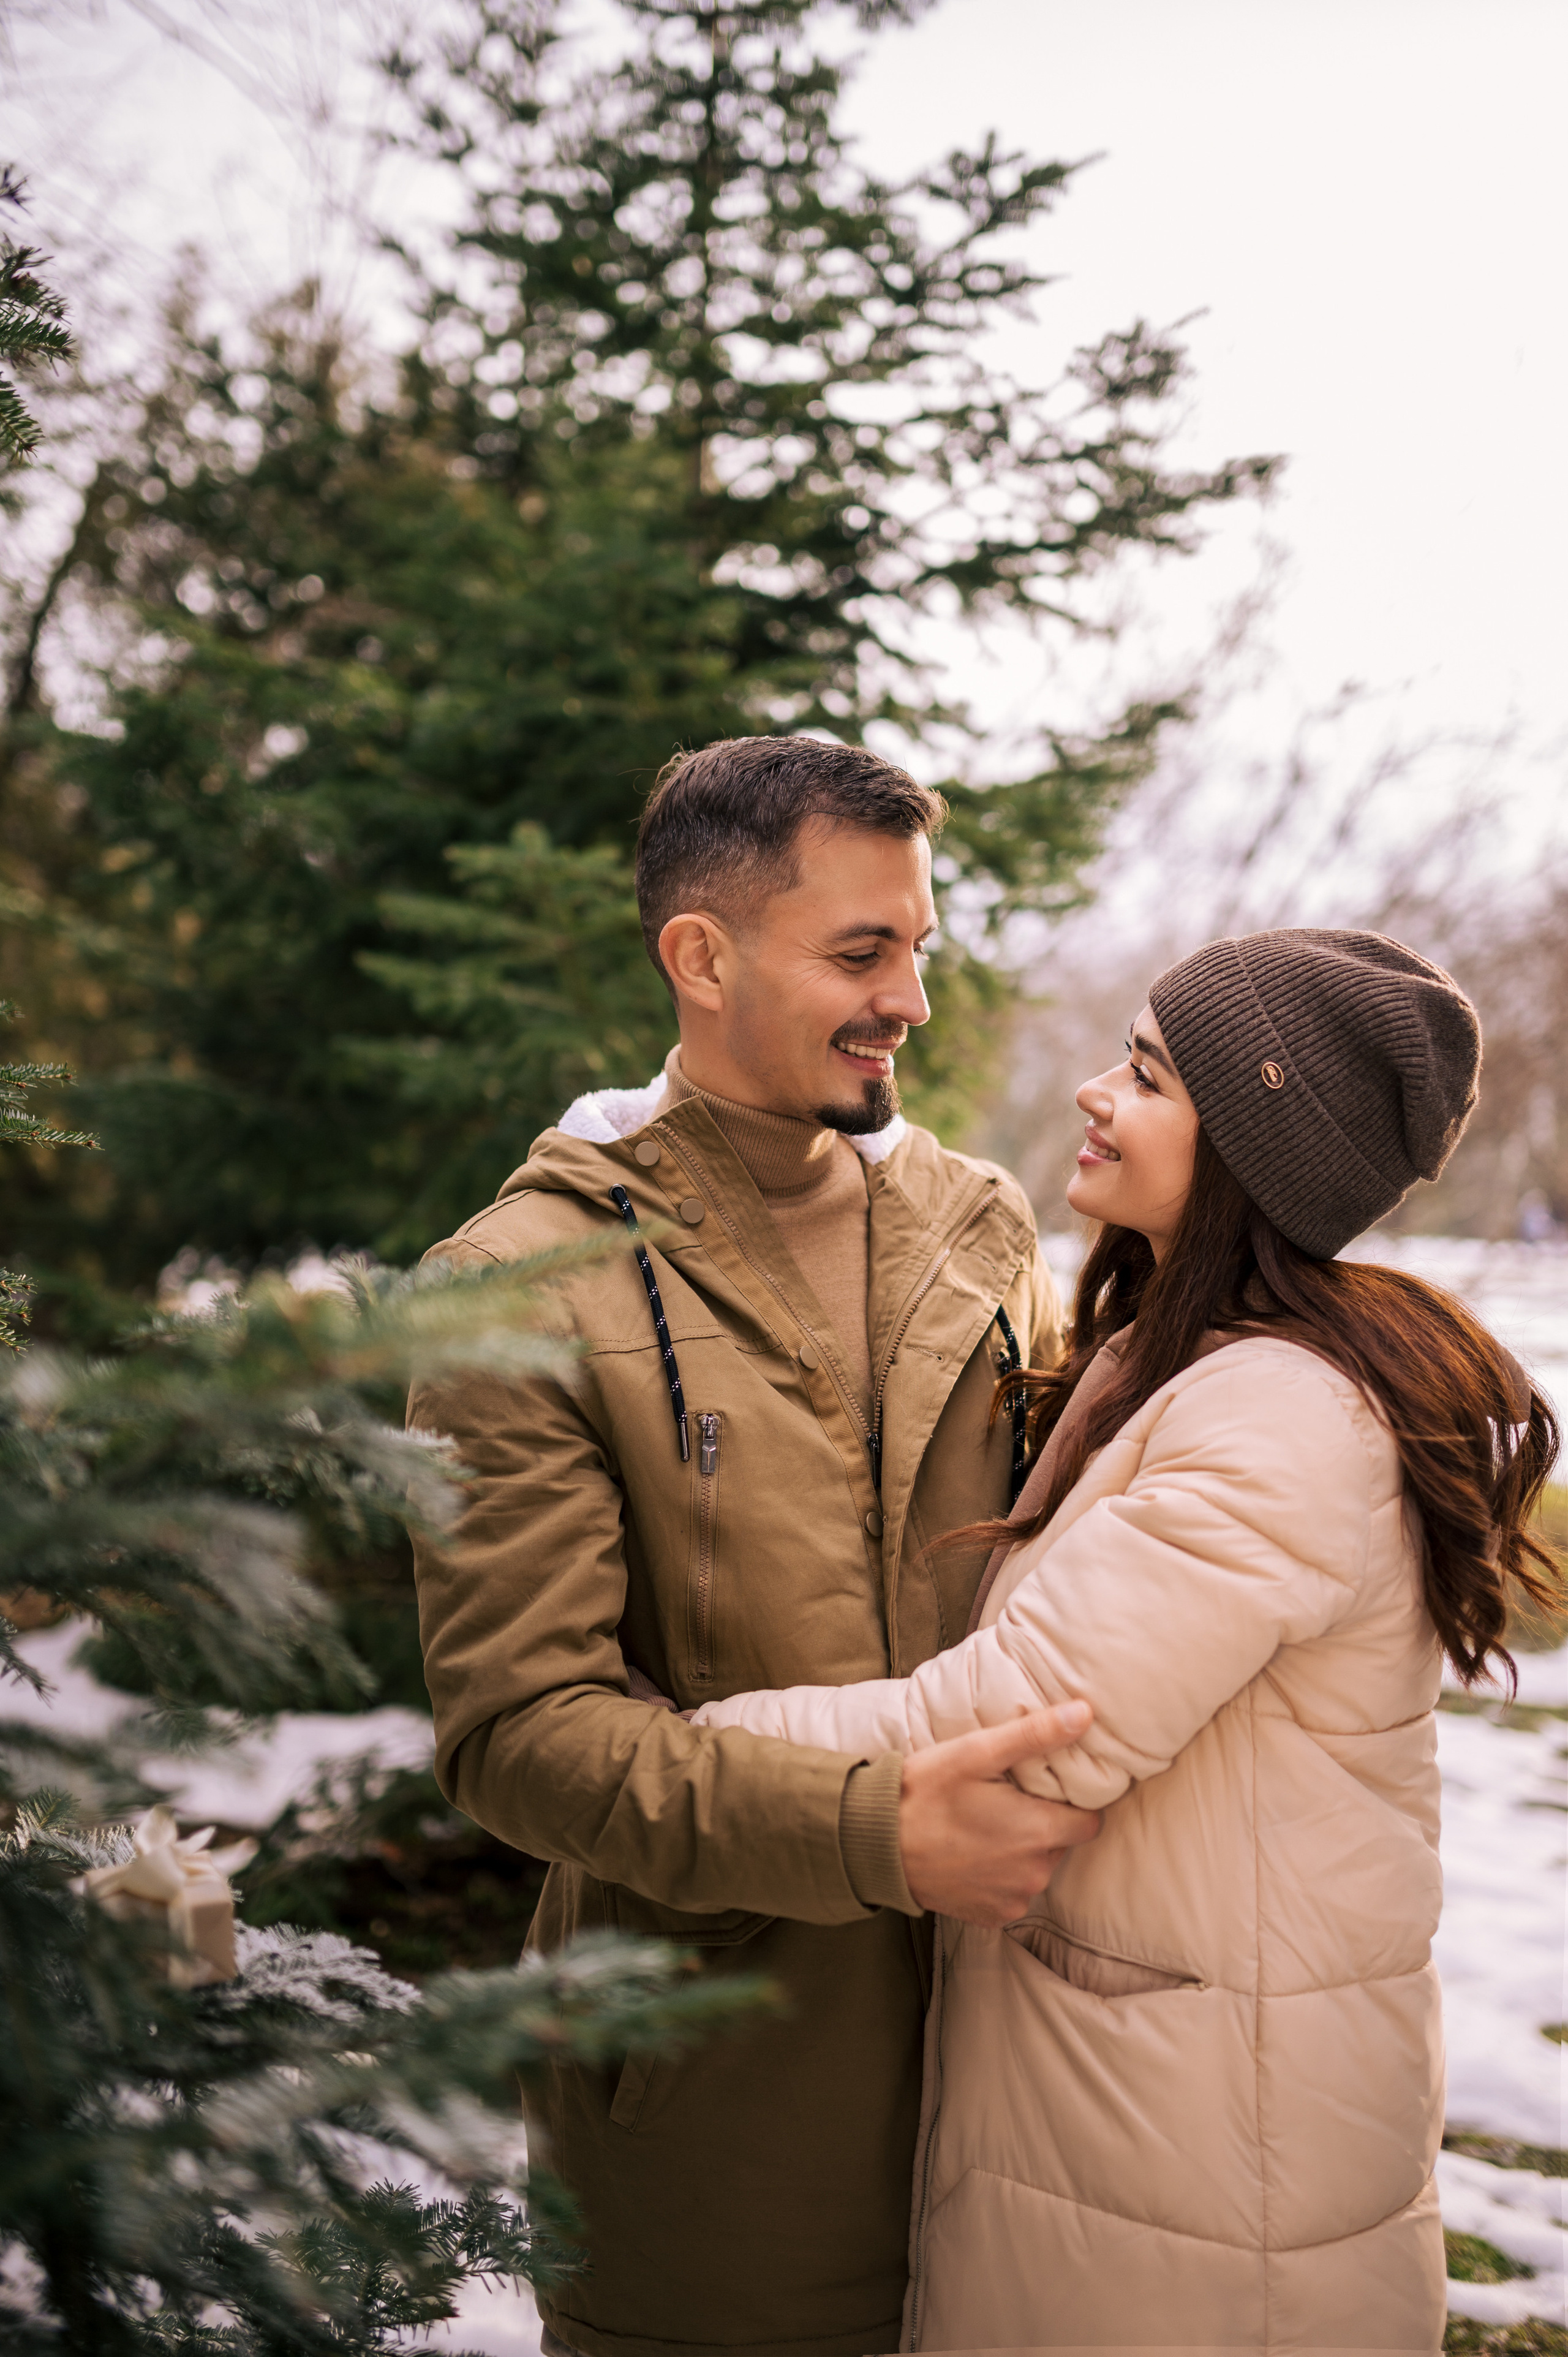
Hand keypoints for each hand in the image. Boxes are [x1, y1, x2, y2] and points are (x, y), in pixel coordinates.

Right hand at [898, 1701, 1098, 1925]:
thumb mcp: (978, 1752)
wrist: (876, 1844)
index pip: (1090, 1821)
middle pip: (1061, 1844)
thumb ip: (1036, 1734)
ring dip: (1020, 1851)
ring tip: (982, 1827)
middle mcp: (1034, 1874)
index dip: (1071, 1803)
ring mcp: (1013, 1900)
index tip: (1044, 1789)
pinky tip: (971, 1855)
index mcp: (1039, 1832)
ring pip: (1036, 1868)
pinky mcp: (992, 1917)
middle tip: (1002, 1802)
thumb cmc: (925, 1792)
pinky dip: (999, 1877)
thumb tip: (1085, 1714)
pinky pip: (1012, 1893)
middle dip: (1041, 1823)